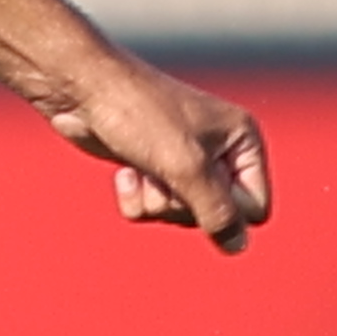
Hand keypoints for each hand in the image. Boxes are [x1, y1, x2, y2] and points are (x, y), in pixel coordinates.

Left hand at [50, 61, 267, 253]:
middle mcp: (220, 151)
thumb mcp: (185, 168)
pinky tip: (124, 173)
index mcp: (243, 141)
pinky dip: (134, 198)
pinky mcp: (151, 167)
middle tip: (162, 174)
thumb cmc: (138, 115)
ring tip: (141, 168)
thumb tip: (237, 247)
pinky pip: (151, 209)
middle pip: (215, 216)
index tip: (194, 185)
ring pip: (181, 215)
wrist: (81, 88)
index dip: (223, 210)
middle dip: (181, 204)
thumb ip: (216, 211)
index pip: (254, 209)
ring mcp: (183, 160)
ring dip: (155, 201)